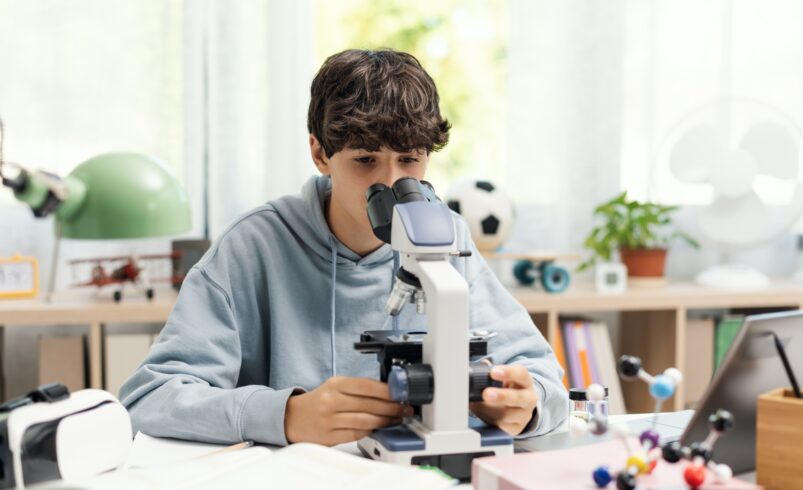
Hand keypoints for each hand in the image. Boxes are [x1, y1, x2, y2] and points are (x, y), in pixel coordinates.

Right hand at [284, 376, 411, 445]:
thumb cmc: (320, 400)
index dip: (388, 391)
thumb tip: (388, 391)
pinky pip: (356, 434)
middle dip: (392, 407)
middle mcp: (332, 401)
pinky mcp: (329, 436)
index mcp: (336, 384)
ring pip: (366, 421)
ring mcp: (330, 420)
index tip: (402, 393)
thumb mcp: (336, 386)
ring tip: (397, 419)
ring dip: (385, 421)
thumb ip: (358, 388)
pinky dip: (371, 431)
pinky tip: (379, 428)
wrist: (293, 417)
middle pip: (370, 405)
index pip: (367, 386)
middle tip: (405, 408)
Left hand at [470, 364, 537, 435]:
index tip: (493, 372)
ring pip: (509, 415)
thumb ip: (491, 371)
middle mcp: (529, 398)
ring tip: (477, 405)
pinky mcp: (517, 428)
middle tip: (486, 394)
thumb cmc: (508, 388)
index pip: (521, 374)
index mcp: (525, 380)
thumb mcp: (503, 377)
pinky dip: (491, 421)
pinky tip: (483, 414)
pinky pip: (503, 427)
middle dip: (502, 396)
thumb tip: (481, 366)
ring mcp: (525, 414)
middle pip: (519, 397)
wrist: (519, 406)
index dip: (508, 373)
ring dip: (491, 410)